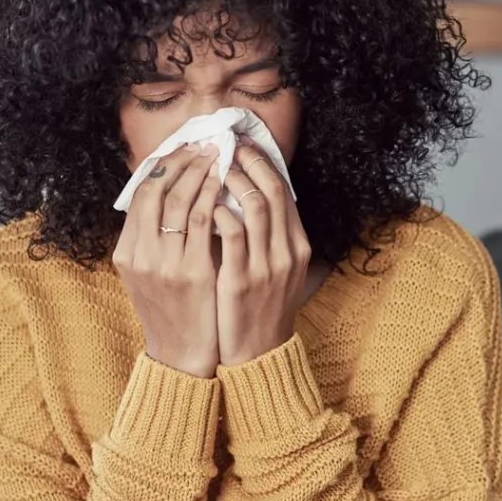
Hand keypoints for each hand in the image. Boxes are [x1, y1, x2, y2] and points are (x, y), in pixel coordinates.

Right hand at [113, 143, 221, 377]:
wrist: (181, 356)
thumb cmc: (172, 311)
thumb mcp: (149, 274)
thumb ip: (153, 240)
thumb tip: (170, 196)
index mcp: (127, 252)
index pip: (140, 194)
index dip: (163, 166)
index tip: (184, 149)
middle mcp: (140, 255)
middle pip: (155, 190)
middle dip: (181, 161)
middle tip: (204, 144)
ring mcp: (164, 264)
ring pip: (178, 201)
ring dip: (199, 172)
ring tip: (218, 156)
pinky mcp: (191, 273)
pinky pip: (201, 222)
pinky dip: (212, 197)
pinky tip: (225, 185)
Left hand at [213, 141, 311, 366]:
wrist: (258, 354)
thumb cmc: (261, 307)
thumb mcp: (277, 269)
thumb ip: (270, 236)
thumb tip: (251, 197)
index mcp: (297, 246)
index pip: (284, 191)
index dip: (264, 163)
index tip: (243, 146)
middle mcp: (287, 252)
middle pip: (273, 191)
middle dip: (249, 162)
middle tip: (226, 146)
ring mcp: (266, 266)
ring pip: (255, 206)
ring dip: (233, 181)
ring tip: (212, 168)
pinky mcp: (241, 281)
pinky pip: (231, 235)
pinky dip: (219, 213)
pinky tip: (204, 206)